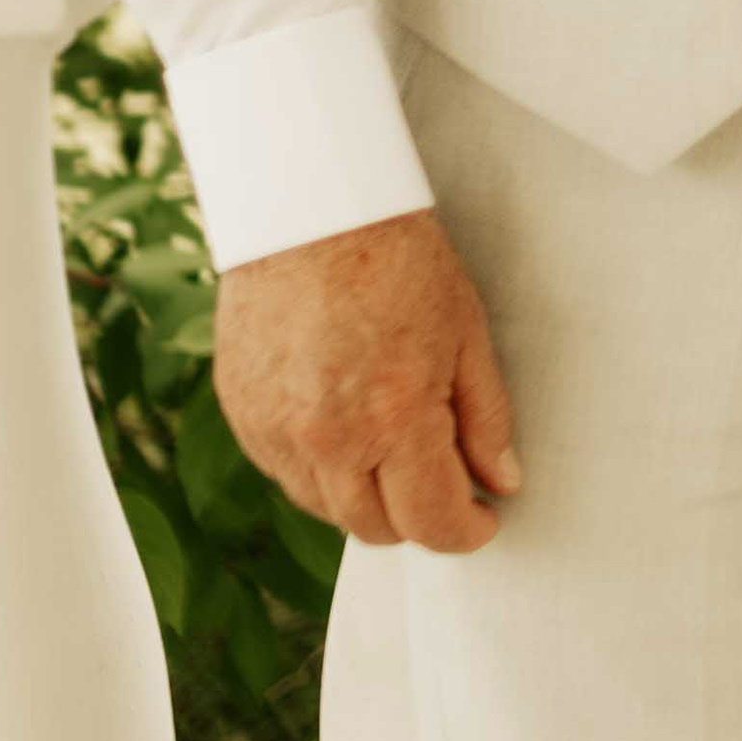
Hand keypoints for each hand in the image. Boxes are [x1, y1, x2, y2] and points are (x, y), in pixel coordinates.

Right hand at [217, 204, 523, 551]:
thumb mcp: (466, 334)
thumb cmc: (395, 260)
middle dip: (417, 518)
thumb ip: (484, 419)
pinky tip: (344, 428)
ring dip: (365, 498)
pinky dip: (318, 469)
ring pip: (324, 508)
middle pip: (375, 529)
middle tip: (443, 482)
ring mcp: (275, 429)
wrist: (310, 208)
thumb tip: (501, 482)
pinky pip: (283, 473)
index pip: (430, 522)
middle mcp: (327, 438)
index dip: (465, 532)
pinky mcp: (241, 412)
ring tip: (392, 448)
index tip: (482, 518)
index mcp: (393, 419)